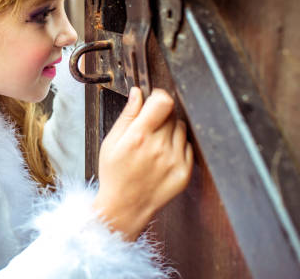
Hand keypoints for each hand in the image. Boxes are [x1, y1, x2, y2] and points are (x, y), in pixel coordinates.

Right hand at [92, 87, 192, 240]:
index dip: (158, 96)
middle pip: (171, 113)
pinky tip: (162, 155)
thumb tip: (137, 93)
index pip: (162, 102)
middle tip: (149, 127)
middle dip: (161, 114)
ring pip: (181, 127)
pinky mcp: (184, 171)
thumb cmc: (115, 174)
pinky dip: (177, 145)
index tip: (154, 99)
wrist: (125, 207)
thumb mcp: (111, 142)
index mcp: (139, 137)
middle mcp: (159, 147)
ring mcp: (174, 160)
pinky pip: (187, 145)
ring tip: (155, 143)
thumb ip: (127, 115)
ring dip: (170, 129)